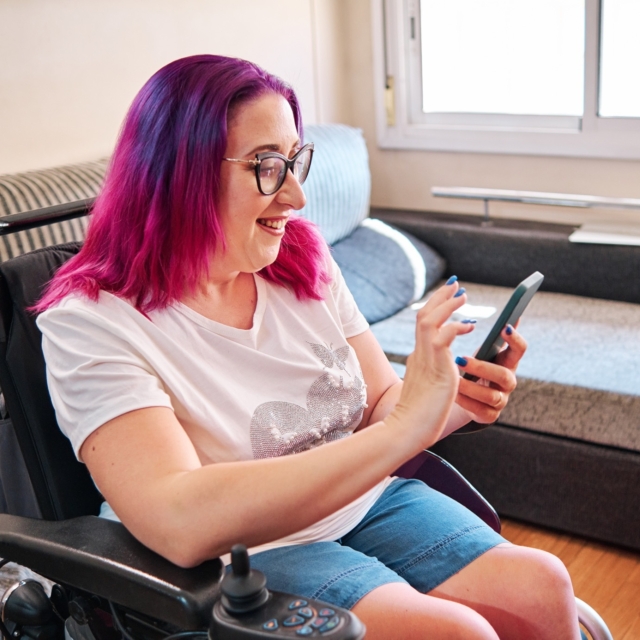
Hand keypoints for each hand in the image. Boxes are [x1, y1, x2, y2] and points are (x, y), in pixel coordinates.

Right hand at [386, 279, 474, 446]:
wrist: (408, 427)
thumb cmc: (418, 414)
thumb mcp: (427, 385)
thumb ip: (433, 371)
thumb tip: (447, 363)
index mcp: (418, 357)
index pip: (423, 323)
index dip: (434, 306)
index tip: (447, 294)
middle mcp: (419, 353)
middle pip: (425, 315)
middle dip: (441, 297)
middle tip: (456, 284)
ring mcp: (425, 358)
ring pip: (431, 320)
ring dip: (447, 305)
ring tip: (463, 296)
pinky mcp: (436, 366)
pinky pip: (444, 337)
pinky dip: (456, 327)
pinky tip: (470, 326)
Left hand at [454, 323, 526, 423]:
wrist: (468, 397)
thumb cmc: (477, 368)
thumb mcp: (485, 352)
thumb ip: (496, 338)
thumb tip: (512, 313)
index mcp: (508, 362)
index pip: (519, 349)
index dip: (514, 339)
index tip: (503, 327)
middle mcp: (508, 382)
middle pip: (504, 376)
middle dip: (482, 368)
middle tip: (460, 359)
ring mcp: (501, 400)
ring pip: (491, 396)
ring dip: (470, 387)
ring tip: (453, 380)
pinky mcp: (489, 415)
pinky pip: (479, 410)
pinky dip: (464, 401)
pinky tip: (451, 393)